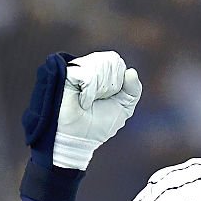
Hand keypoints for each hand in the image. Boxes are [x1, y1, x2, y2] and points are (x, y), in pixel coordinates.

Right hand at [23, 51, 141, 169]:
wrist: (77, 140)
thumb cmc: (97, 126)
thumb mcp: (123, 108)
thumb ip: (133, 90)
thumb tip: (131, 71)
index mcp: (100, 72)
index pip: (116, 62)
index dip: (119, 81)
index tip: (109, 98)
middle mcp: (87, 67)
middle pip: (111, 61)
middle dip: (111, 84)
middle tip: (99, 100)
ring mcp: (76, 70)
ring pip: (101, 64)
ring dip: (101, 87)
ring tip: (89, 102)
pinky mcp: (66, 74)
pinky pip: (89, 73)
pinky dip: (92, 90)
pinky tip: (84, 102)